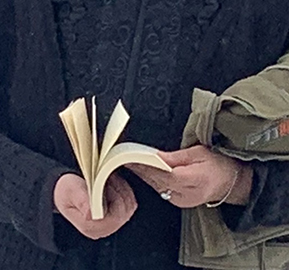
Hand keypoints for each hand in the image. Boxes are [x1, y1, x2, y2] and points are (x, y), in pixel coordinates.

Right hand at [53, 172, 136, 238]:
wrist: (66, 189)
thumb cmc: (67, 190)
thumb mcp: (70, 190)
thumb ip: (81, 200)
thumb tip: (90, 214)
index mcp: (91, 228)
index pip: (116, 217)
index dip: (115, 196)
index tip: (105, 181)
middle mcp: (103, 230)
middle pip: (125, 211)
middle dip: (118, 190)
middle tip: (106, 178)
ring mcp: (111, 224)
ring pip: (129, 206)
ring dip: (121, 189)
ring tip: (107, 180)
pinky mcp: (117, 216)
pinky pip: (130, 203)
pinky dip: (124, 190)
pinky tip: (111, 184)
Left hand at [127, 145, 252, 207]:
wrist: (231, 182)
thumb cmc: (217, 163)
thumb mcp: (199, 153)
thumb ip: (176, 157)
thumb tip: (156, 156)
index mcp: (195, 180)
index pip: (165, 174)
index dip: (148, 166)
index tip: (134, 156)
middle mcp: (187, 194)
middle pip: (158, 181)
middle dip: (141, 169)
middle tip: (125, 156)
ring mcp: (182, 201)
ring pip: (157, 187)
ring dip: (144, 175)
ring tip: (130, 161)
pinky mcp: (179, 202)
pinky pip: (161, 190)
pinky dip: (151, 180)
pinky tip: (142, 171)